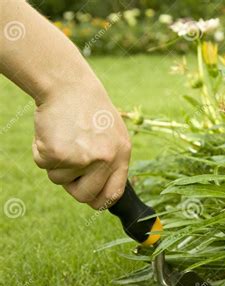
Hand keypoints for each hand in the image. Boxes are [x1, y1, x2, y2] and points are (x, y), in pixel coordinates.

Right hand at [32, 84, 130, 209]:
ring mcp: (82, 158)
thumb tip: (104, 194)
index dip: (99, 200)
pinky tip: (52, 132)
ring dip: (56, 164)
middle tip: (69, 164)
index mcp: (121, 155)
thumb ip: (111, 162)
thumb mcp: (112, 135)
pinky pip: (43, 165)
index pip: (113, 194)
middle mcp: (105, 159)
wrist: (68, 85)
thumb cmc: (90, 110)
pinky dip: (41, 151)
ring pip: (59, 180)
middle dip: (73, 187)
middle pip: (85, 196)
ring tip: (64, 137)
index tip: (91, 199)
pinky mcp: (58, 153)